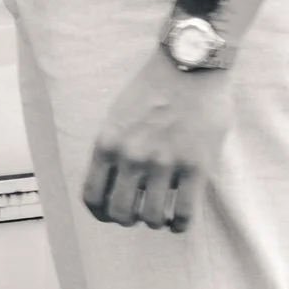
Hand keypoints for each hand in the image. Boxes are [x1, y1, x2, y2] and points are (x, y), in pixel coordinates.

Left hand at [83, 50, 235, 231]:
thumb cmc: (154, 87)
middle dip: (128, 219)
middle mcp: (132, 157)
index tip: (112, 213)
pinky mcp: (196, 167)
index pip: (92, 196)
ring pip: (151, 218)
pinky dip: (179, 224)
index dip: (101, 213)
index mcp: (108, 144)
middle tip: (139, 213)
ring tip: (161, 215)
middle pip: (120, 214)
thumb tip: (115, 181)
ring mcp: (164, 164)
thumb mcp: (119, 115)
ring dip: (155, 221)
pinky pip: (183, 214)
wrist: (191, 64)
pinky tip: (180, 220)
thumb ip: (114, 147)